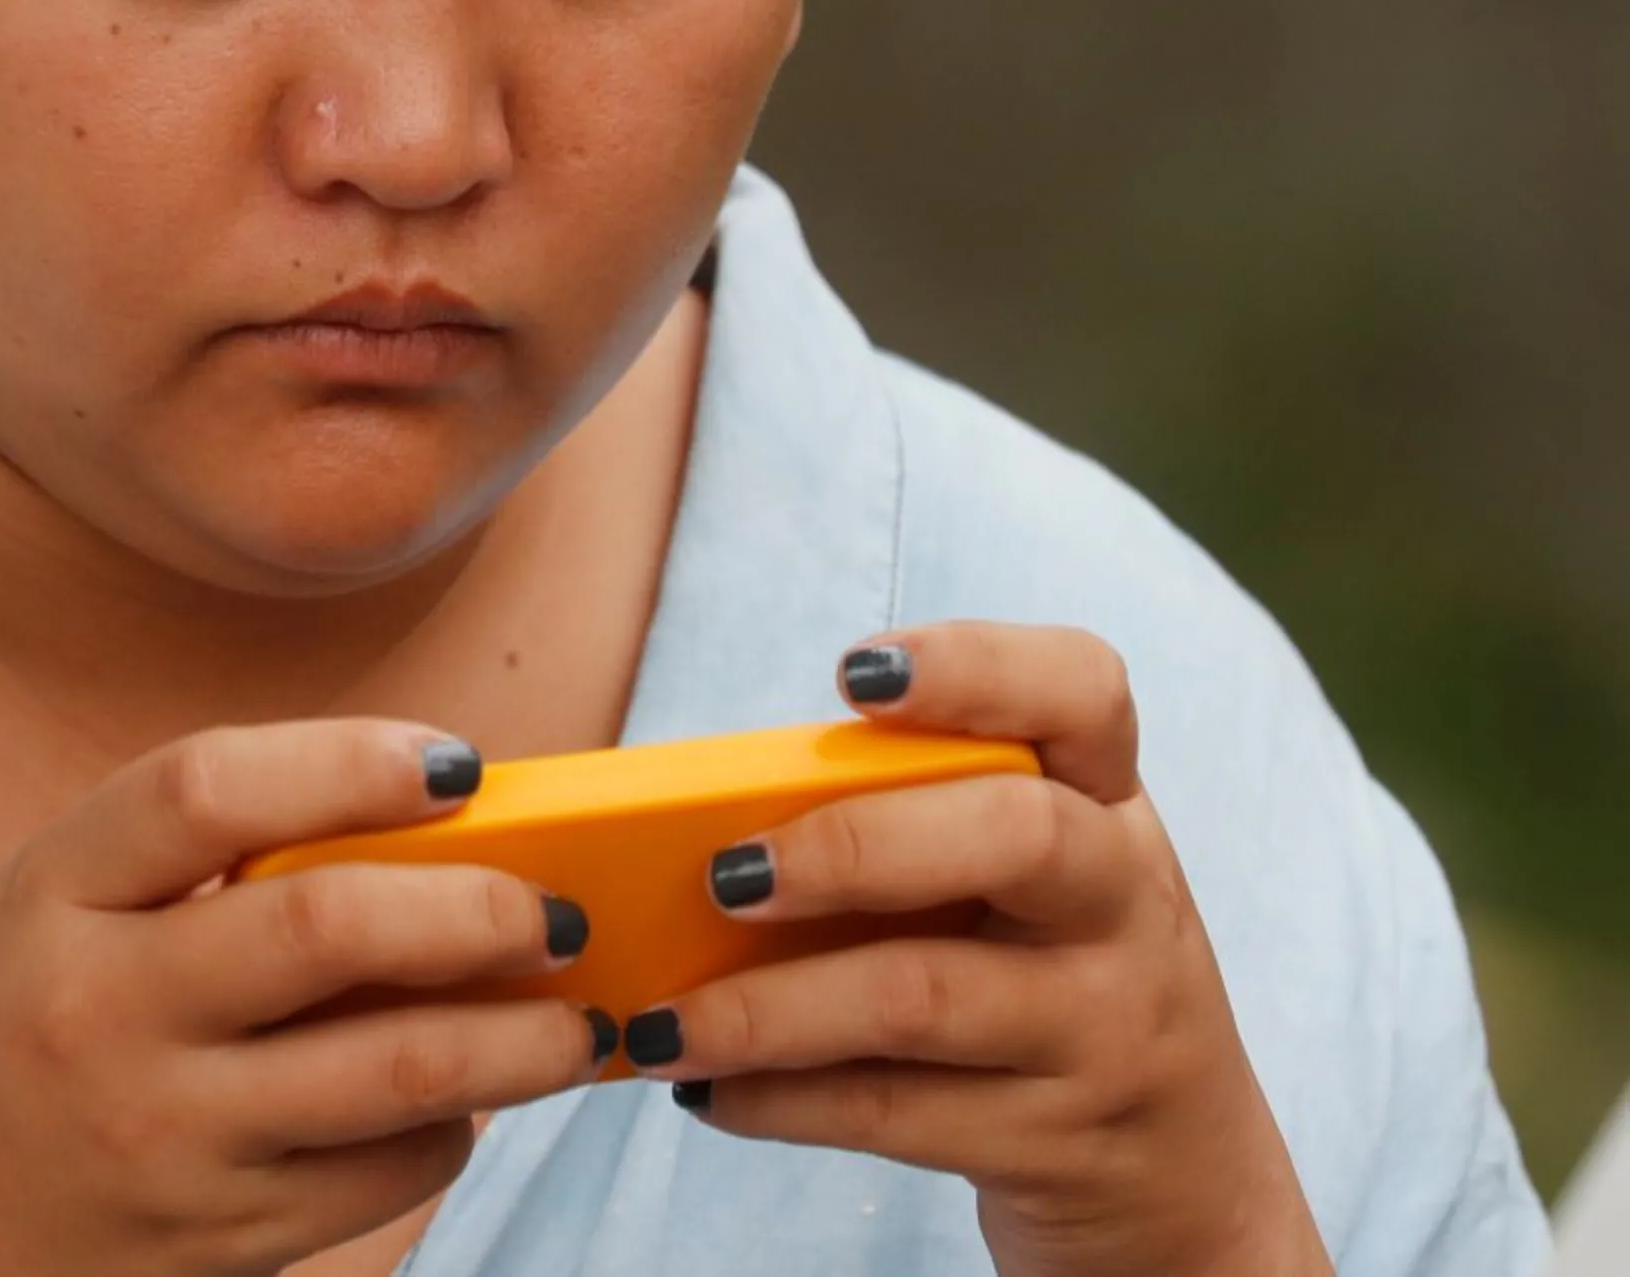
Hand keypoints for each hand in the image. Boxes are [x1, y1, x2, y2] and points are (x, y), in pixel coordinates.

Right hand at [0, 721, 612, 1276]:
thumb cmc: (6, 1031)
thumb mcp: (55, 908)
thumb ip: (200, 853)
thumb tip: (430, 820)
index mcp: (52, 896)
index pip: (209, 790)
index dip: (352, 761)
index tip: (460, 763)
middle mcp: (102, 1015)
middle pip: (327, 929)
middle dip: (478, 907)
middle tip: (557, 905)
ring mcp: (163, 1141)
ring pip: (392, 1073)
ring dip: (517, 1036)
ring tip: (574, 1010)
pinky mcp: (216, 1242)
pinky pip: (383, 1174)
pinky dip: (452, 1127)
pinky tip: (467, 1096)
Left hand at [620, 622, 1331, 1276]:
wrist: (1180, 1174)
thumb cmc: (1045, 976)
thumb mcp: (1024, 883)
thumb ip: (911, 824)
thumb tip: (691, 828)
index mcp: (1106, 804)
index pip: (1083, 693)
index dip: (975, 667)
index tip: (855, 676)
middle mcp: (1126, 903)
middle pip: (1018, 835)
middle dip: (857, 843)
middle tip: (726, 872)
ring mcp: (1108, 1030)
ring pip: (924, 997)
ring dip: (767, 1009)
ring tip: (661, 1026)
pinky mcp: (1060, 1143)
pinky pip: (895, 1114)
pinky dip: (780, 1101)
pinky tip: (707, 1090)